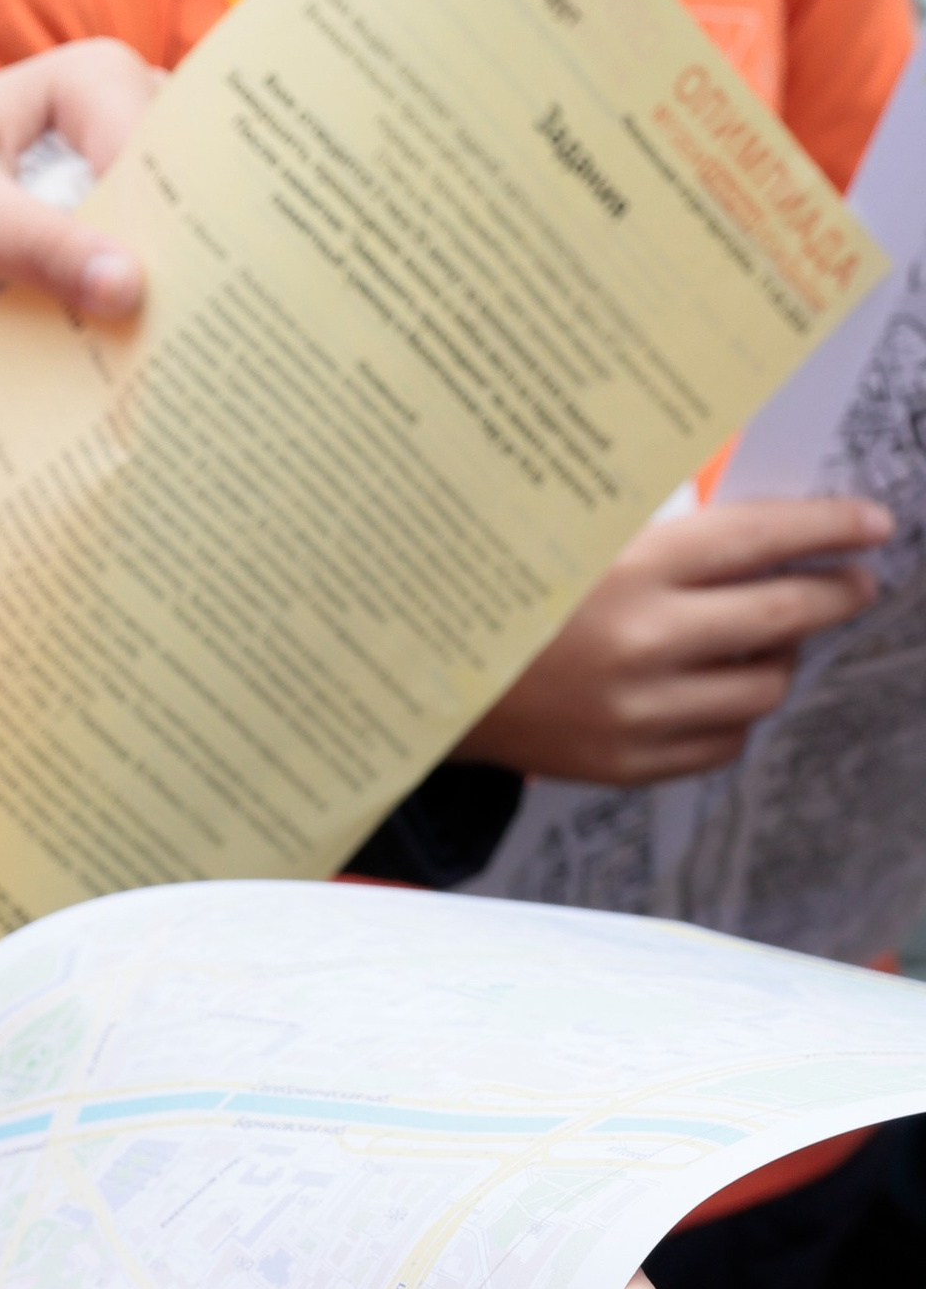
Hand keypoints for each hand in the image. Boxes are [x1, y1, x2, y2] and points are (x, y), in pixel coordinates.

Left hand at [0, 40, 160, 323]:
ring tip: (167, 352)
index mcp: (98, 78)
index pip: (159, 160)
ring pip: (174, 226)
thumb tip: (129, 291)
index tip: (169, 308)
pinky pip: (149, 250)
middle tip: (183, 341)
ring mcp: (129, 156)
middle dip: (180, 261)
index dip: (166, 232)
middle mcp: (129, 105)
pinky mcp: (118, 203)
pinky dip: (139, 294)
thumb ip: (36, 248)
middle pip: (183, 190)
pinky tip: (140, 347)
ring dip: (166, 287)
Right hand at [461, 497, 893, 783]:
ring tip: (766, 636)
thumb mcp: (568, 533)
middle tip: (855, 582)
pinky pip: (723, 741)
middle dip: (836, 595)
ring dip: (779, 656)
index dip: (830, 530)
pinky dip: (733, 710)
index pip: (763, 541)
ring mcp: (637, 712)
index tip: (871, 526)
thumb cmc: (497, 590)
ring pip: (764, 686)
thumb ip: (659, 525)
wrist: (417, 682)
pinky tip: (712, 683)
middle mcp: (642, 644)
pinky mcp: (627, 763)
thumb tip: (765, 525)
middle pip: (785, 619)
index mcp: (628, 570)